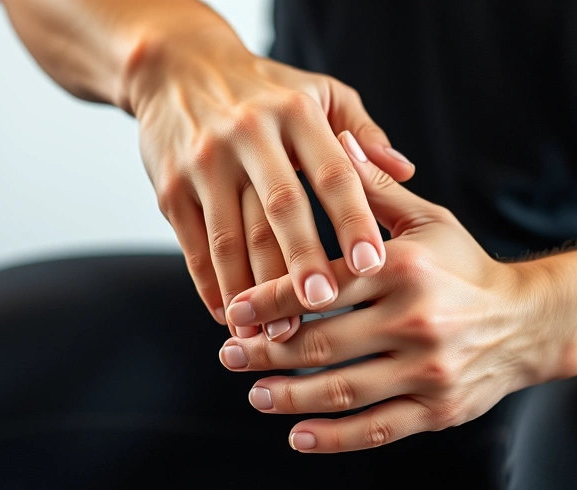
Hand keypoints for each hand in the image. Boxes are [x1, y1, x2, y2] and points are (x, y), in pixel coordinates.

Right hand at [129, 35, 414, 332]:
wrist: (174, 68)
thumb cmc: (261, 87)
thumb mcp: (317, 91)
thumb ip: (362, 131)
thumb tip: (405, 171)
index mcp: (295, 112)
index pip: (332, 173)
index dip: (352, 220)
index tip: (372, 263)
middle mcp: (248, 135)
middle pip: (279, 210)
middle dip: (301, 263)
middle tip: (322, 307)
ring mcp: (204, 163)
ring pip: (232, 237)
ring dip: (253, 291)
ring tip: (274, 333)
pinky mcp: (170, 189)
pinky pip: (195, 246)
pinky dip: (212, 287)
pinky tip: (231, 316)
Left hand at [218, 132, 571, 452]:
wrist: (531, 321)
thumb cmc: (465, 266)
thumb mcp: (427, 221)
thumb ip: (374, 191)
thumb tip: (334, 143)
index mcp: (404, 269)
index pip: (322, 285)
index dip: (271, 301)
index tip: (234, 310)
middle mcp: (415, 320)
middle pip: (323, 343)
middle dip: (267, 353)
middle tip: (230, 354)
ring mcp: (428, 370)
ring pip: (344, 391)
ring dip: (290, 396)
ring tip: (255, 393)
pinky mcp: (439, 409)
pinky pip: (379, 429)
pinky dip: (335, 437)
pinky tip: (297, 435)